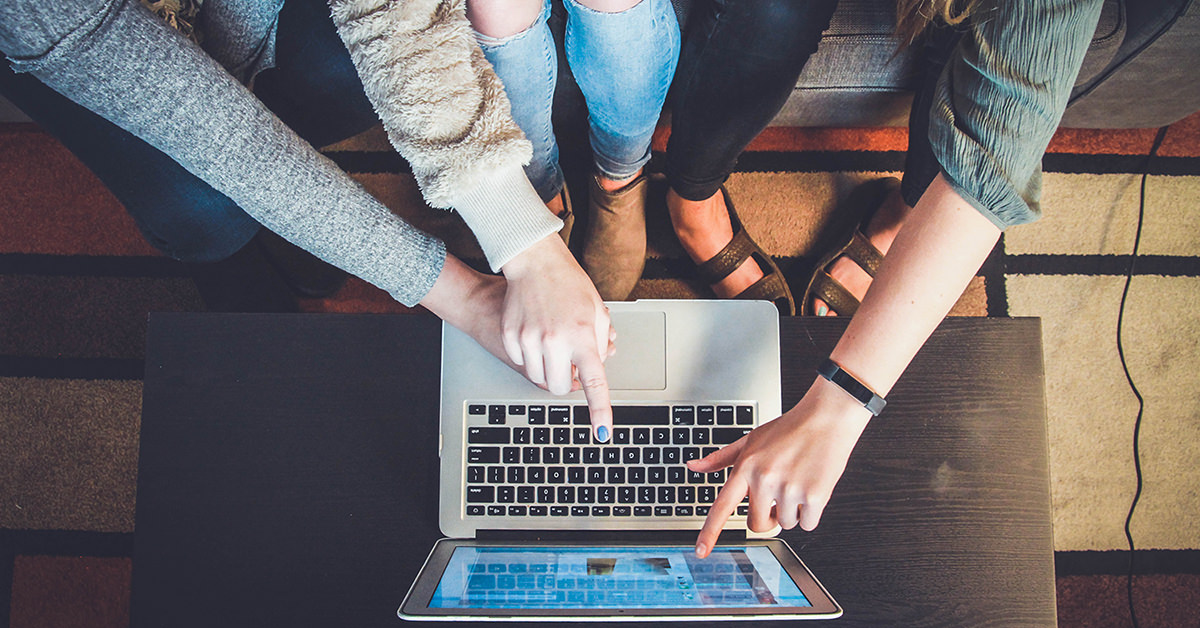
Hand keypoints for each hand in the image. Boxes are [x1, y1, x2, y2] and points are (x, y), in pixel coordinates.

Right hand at [499, 235, 615, 440]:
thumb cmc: (569, 284)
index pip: (594, 383)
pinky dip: (530, 356)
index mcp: (583, 336)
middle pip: (559, 388)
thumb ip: (600, 344)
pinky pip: (521, 362)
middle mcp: (555, 341)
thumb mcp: (597, 312)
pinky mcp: (510, 336)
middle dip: (565, 382)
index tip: (602, 432)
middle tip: (569, 363)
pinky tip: (535, 333)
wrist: (535, 262)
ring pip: (538, 378)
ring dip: (548, 368)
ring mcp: (529, 339)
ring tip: (552, 342)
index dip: (599, 411)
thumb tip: (597, 367)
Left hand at [690, 378, 872, 557]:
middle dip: (768, 517)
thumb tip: (694, 466)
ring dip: (792, 511)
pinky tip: (812, 487)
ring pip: (785, 524)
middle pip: (757, 524)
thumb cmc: (789, 429)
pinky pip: (807, 524)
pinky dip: (811, 513)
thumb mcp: (750, 439)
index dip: (710, 532)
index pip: (722, 506)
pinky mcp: (815, 496)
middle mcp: (765, 479)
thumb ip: (721, 458)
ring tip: (797, 482)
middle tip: (777, 497)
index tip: (701, 551)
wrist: (826, 418)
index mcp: (746, 467)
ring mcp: (789, 489)